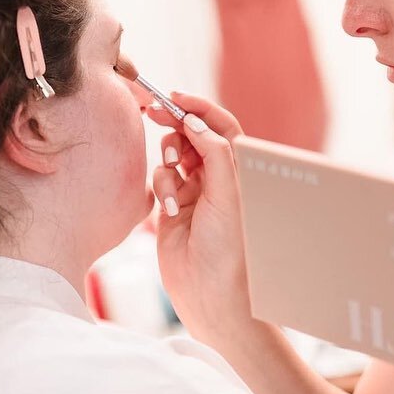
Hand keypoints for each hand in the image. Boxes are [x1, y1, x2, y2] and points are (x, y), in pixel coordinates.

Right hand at [145, 92, 253, 343]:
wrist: (211, 295)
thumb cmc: (230, 250)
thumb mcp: (226, 195)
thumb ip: (212, 153)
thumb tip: (195, 122)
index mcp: (239, 171)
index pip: (221, 127)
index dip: (200, 108)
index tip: (176, 97)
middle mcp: (218, 178)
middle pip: (193, 136)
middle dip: (175, 124)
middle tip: (154, 112)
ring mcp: (194, 193)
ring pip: (174, 156)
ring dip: (169, 160)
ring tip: (172, 175)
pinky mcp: (172, 209)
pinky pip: (161, 181)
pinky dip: (161, 188)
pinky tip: (168, 211)